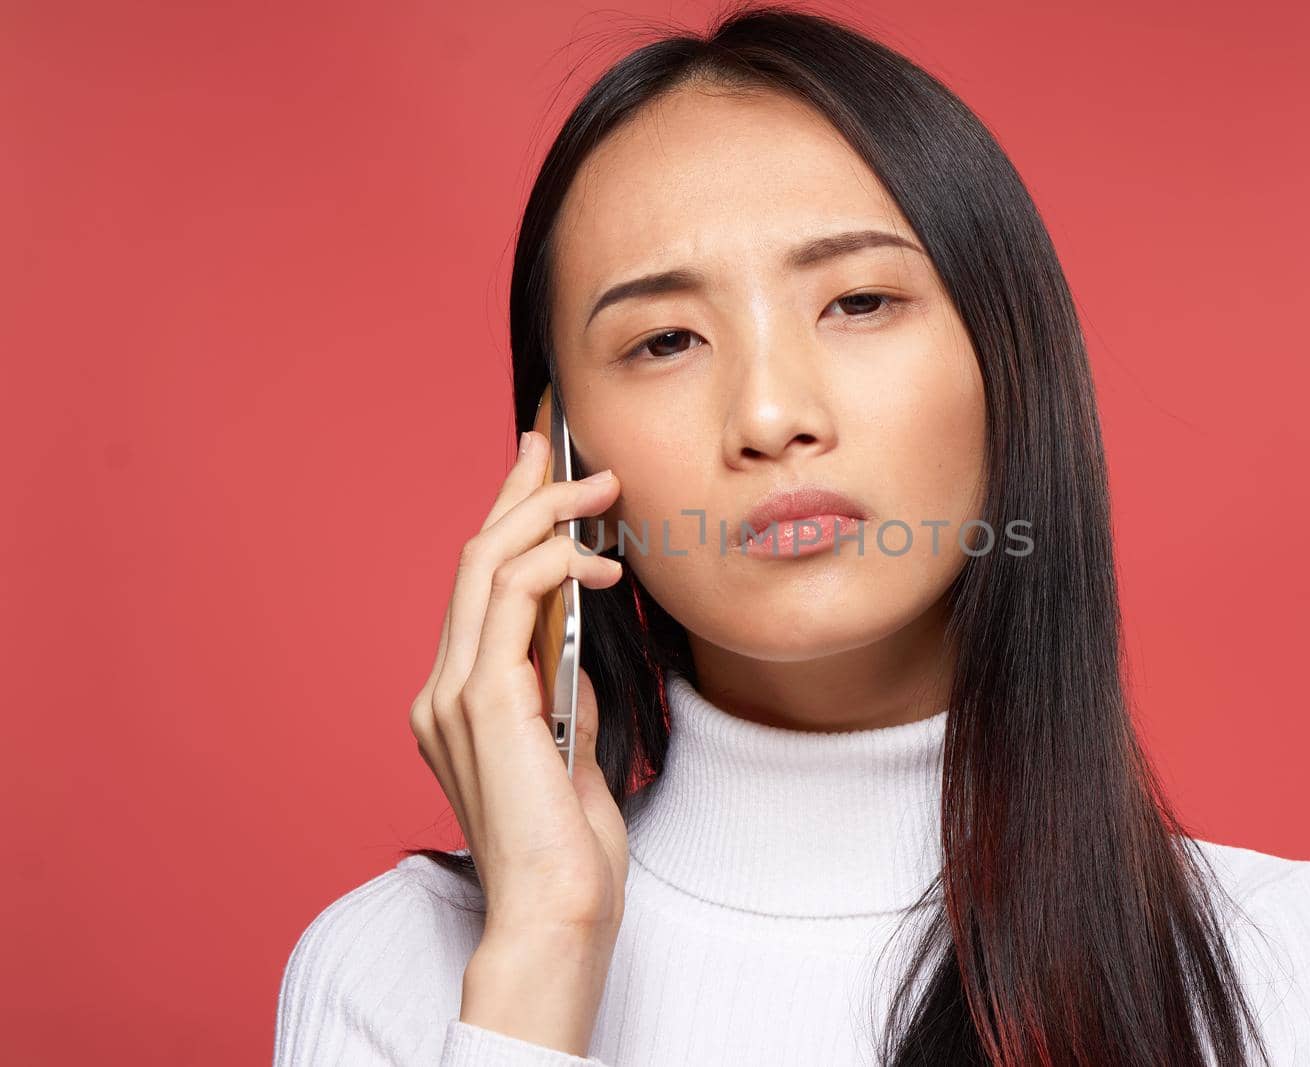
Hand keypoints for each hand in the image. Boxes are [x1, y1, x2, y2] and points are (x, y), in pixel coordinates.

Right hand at [409, 429, 627, 1049]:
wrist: (558, 909)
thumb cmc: (568, 845)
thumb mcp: (569, 744)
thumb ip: (559, 685)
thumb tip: (575, 630)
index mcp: (459, 699)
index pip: (478, 587)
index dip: (507, 519)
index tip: (542, 470)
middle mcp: (444, 689)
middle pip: (474, 560)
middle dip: (520, 493)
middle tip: (562, 445)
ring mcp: (454, 695)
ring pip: (484, 566)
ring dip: (545, 515)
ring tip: (601, 492)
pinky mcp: (483, 702)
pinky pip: (506, 602)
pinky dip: (548, 563)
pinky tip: (590, 558)